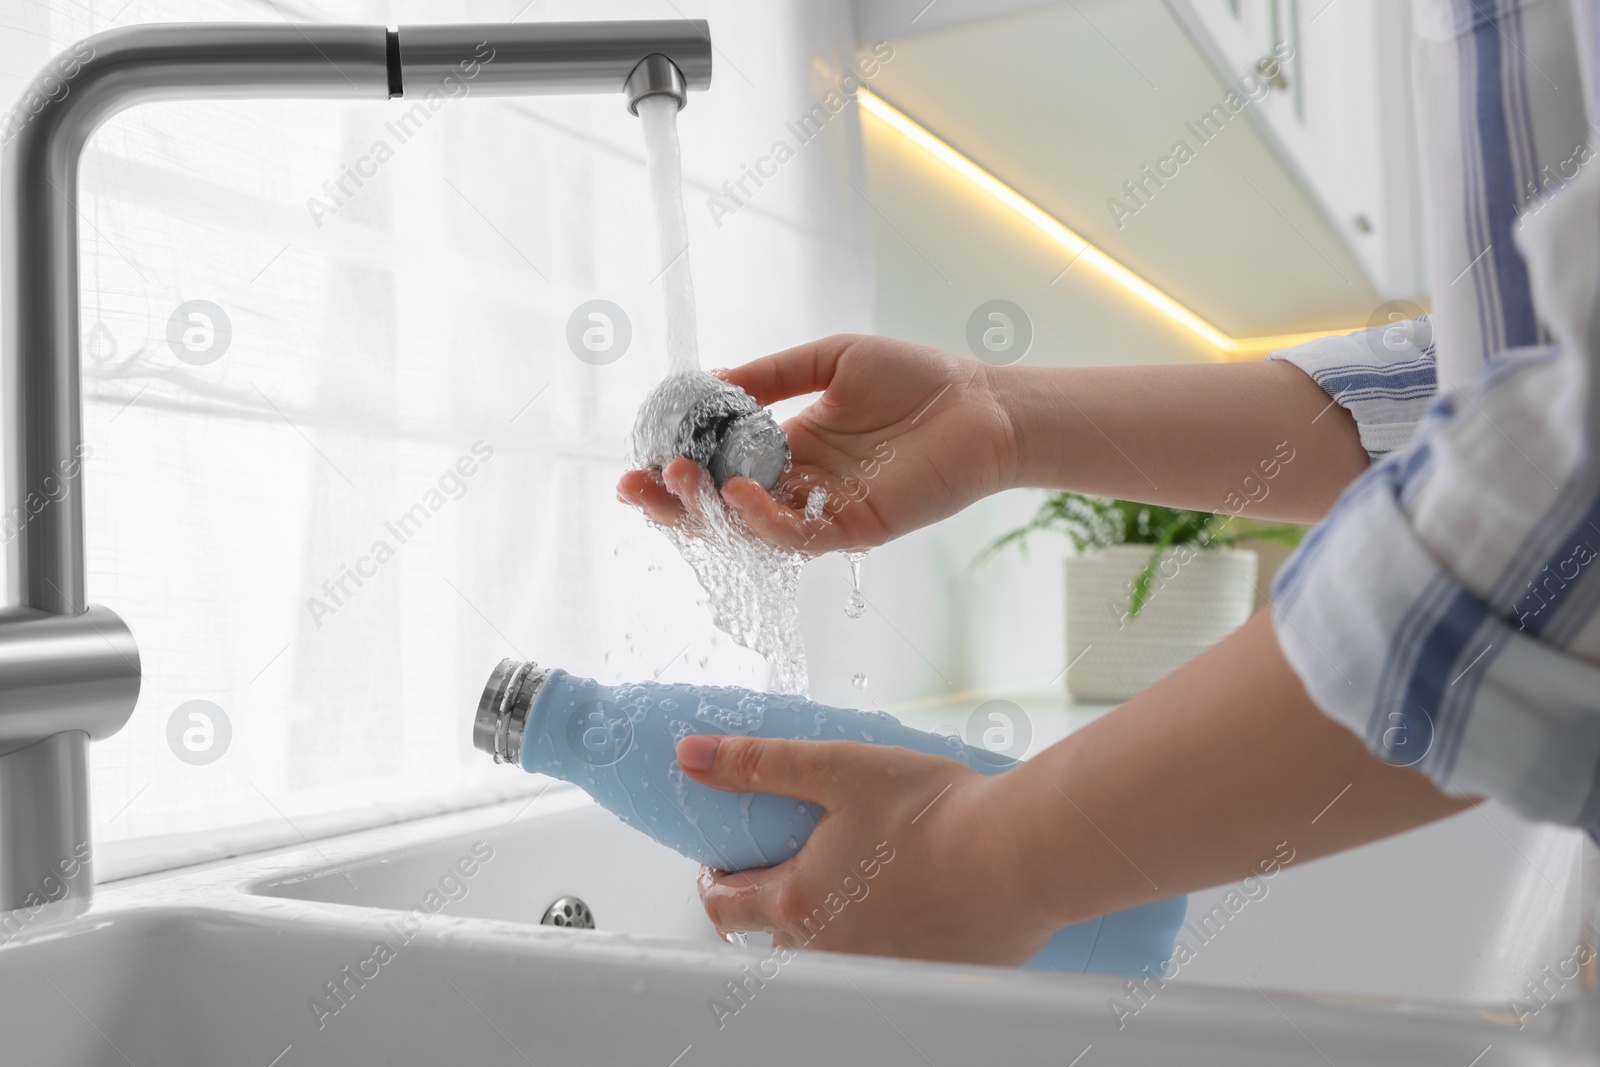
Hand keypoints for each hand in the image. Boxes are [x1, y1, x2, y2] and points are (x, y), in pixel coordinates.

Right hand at [617, 335, 1015, 552]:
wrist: (982, 404)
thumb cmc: (915, 379)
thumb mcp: (830, 360)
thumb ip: (772, 375)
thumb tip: (711, 381)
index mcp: (789, 445)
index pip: (721, 464)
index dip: (679, 464)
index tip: (640, 453)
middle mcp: (800, 484)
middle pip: (722, 506)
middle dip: (674, 500)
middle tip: (634, 485)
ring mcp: (824, 510)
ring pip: (751, 529)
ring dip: (710, 511)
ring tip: (681, 480)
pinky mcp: (855, 530)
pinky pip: (798, 537)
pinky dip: (764, 521)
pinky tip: (738, 493)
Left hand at [673, 734, 1057, 965]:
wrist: (1021, 857)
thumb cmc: (935, 814)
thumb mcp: (837, 770)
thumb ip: (761, 763)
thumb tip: (693, 755)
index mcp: (799, 902)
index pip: (723, 904)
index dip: (712, 879)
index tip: (721, 861)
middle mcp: (831, 949)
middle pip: (772, 932)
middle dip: (767, 899)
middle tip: (787, 860)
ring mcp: (880, 969)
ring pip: (829, 949)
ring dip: (826, 917)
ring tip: (852, 871)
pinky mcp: (928, 976)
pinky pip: (887, 959)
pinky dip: (885, 932)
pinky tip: (910, 894)